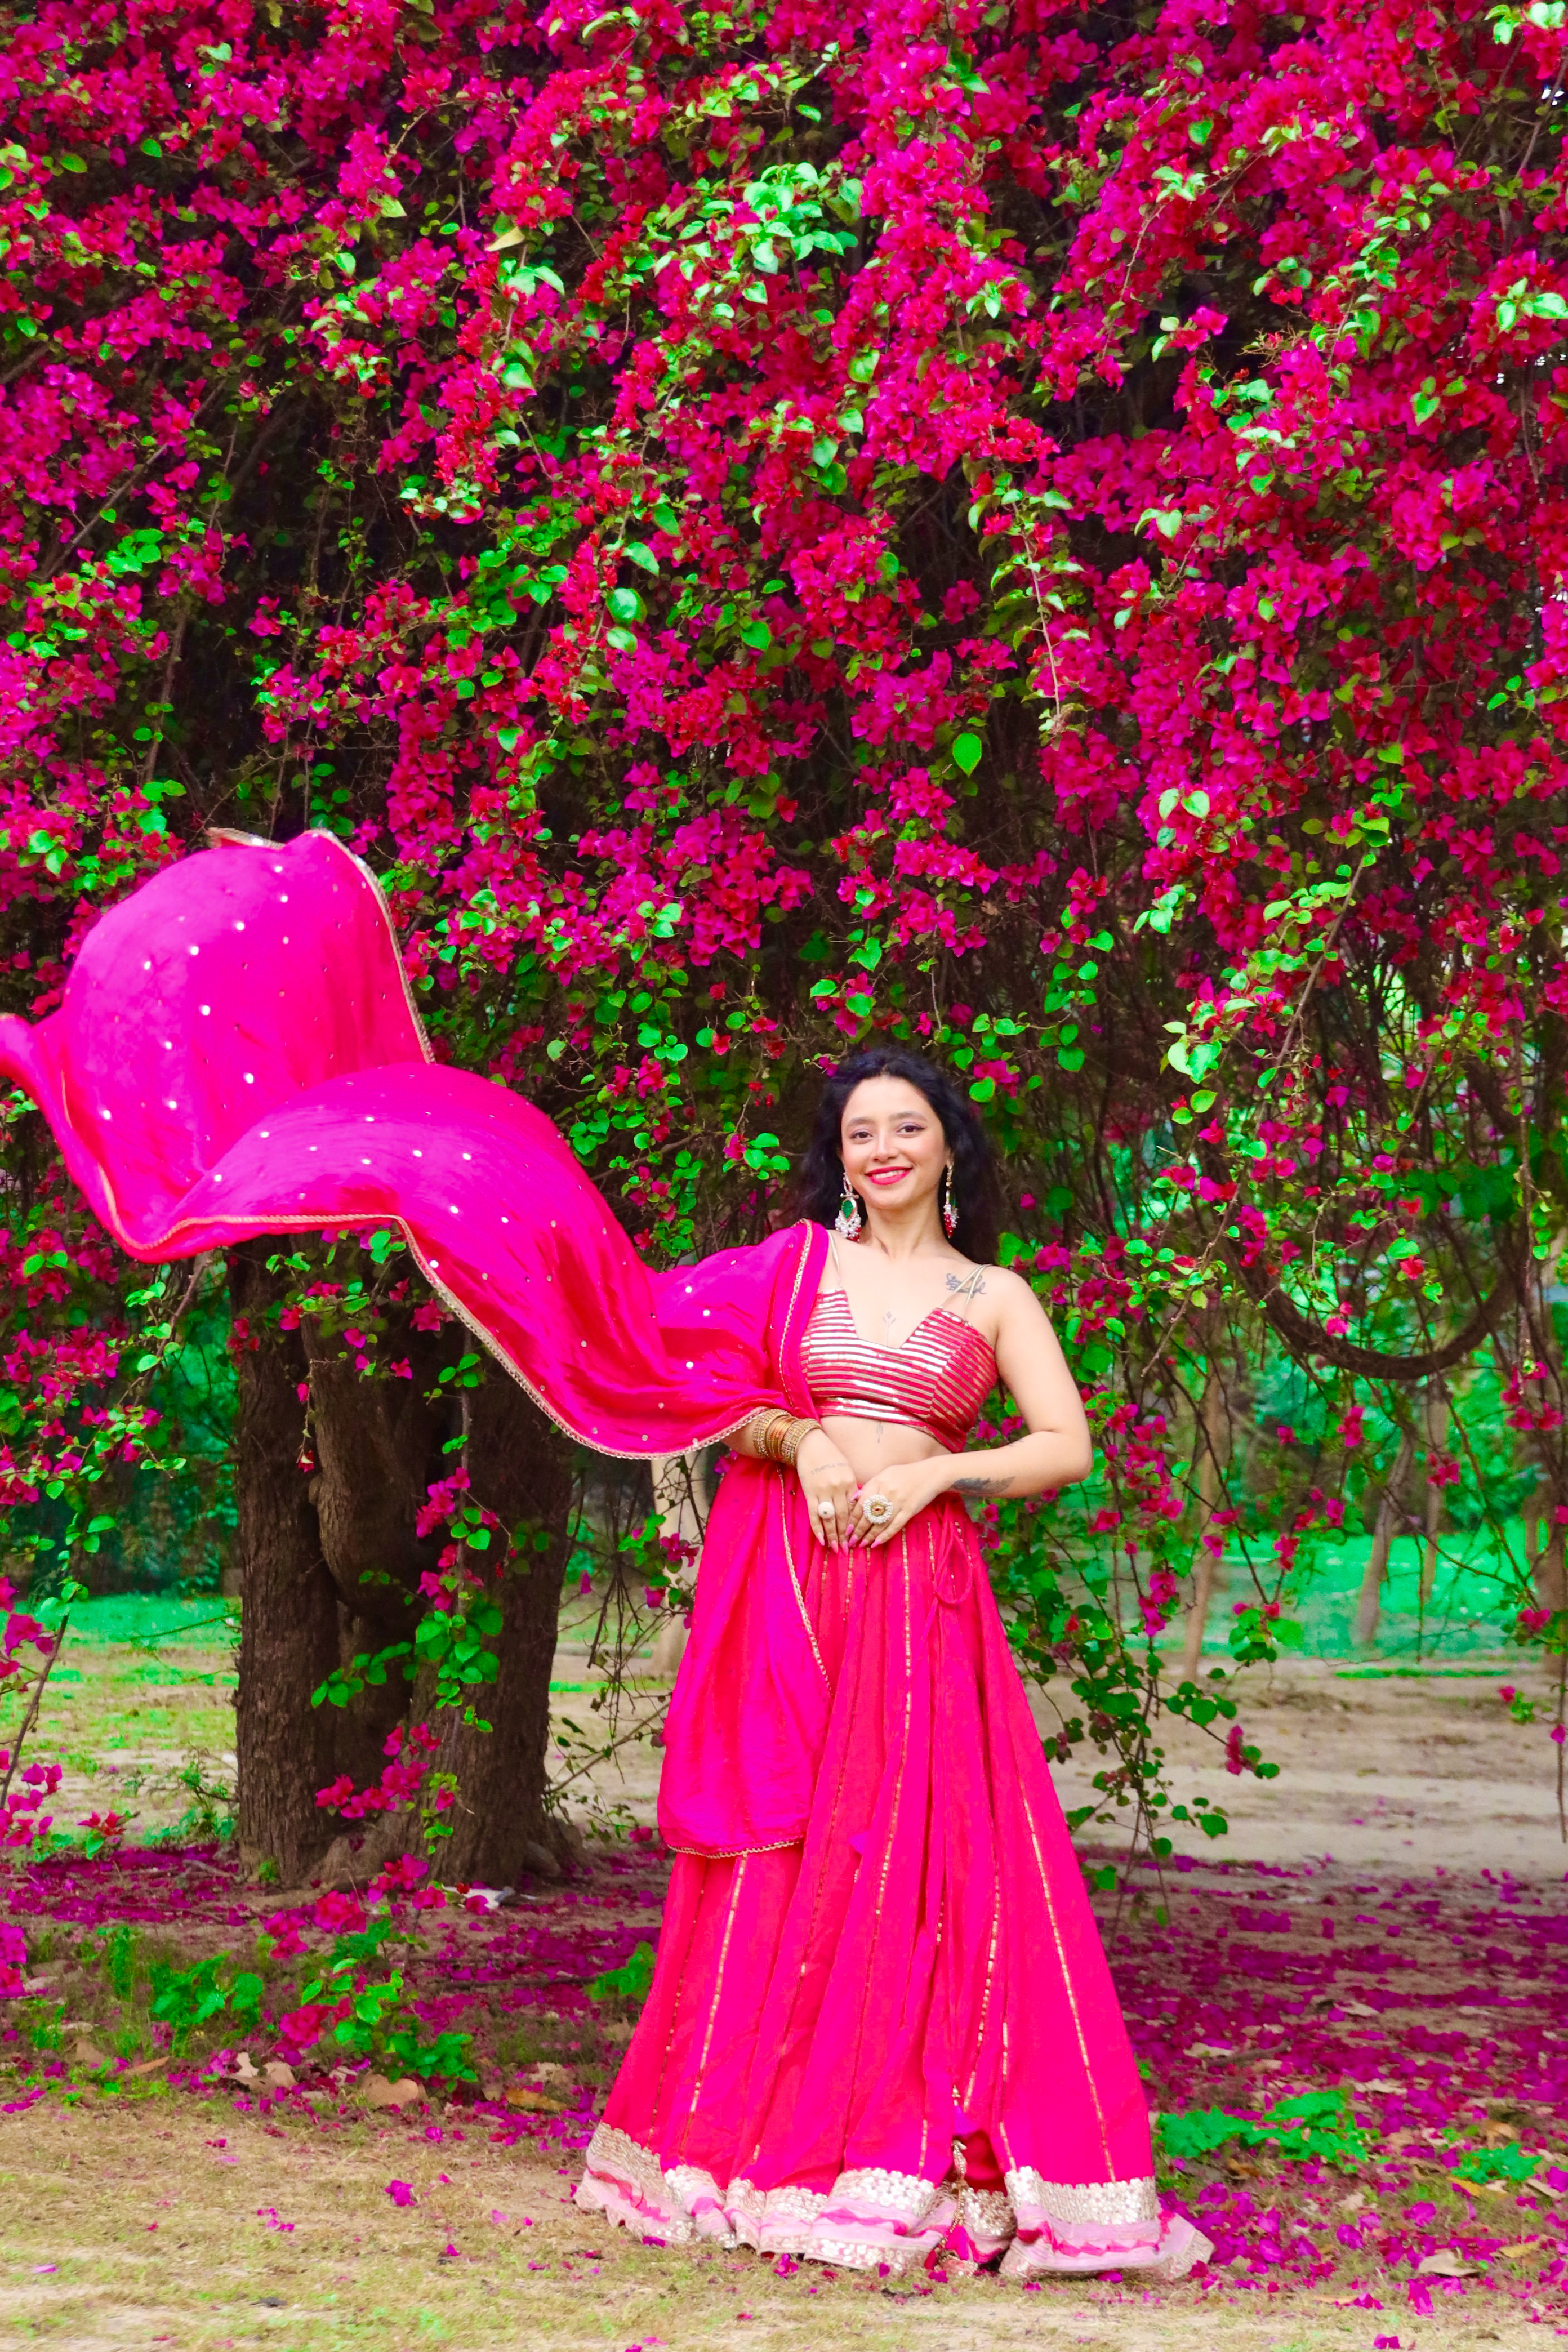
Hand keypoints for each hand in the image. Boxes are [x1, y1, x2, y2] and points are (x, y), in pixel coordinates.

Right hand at [795, 1427, 856, 1548]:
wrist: (810, 1444)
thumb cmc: (831, 1456)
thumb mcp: (846, 1469)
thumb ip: (851, 1488)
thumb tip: (856, 1507)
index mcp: (850, 1481)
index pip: (855, 1509)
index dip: (857, 1525)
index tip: (859, 1538)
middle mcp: (838, 1488)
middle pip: (843, 1517)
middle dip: (846, 1536)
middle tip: (848, 1550)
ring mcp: (823, 1491)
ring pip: (829, 1518)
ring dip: (833, 1536)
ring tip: (836, 1549)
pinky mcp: (810, 1492)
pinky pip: (814, 1514)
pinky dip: (817, 1528)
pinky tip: (821, 1539)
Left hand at [846, 1457, 948, 1547]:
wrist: (930, 1474)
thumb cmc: (905, 1474)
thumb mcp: (885, 1474)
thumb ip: (869, 1486)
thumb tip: (853, 1500)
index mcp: (879, 1482)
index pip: (861, 1504)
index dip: (853, 1518)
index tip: (847, 1528)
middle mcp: (887, 1493)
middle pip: (869, 1515)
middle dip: (858, 1530)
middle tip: (851, 1541)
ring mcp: (898, 1503)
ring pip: (880, 1523)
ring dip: (869, 1536)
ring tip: (861, 1544)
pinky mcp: (909, 1511)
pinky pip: (895, 1526)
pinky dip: (885, 1536)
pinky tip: (876, 1543)